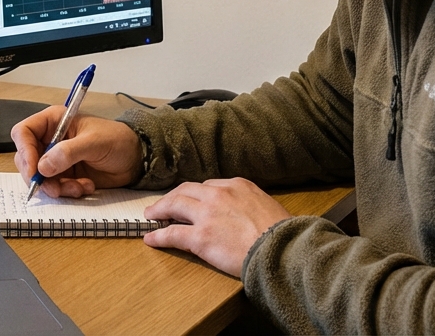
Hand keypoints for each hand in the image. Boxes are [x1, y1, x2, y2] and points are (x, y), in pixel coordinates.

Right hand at [10, 108, 141, 197]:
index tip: (35, 170)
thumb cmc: (117, 140)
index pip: (24, 133)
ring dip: (56, 187)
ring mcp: (56, 159)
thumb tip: (43, 166)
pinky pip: (54, 187)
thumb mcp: (94, 142)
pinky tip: (84, 187)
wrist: (134, 159)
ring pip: (39, 177)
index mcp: (53, 121)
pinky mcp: (64, 175)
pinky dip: (67, 191)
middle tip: (54, 188)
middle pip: (26, 159)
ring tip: (78, 187)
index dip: (25, 151)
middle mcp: (50, 140)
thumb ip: (68, 152)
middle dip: (39, 177)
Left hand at [142, 179, 291, 276]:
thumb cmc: (282, 233)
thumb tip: (244, 212)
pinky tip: (151, 238)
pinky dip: (159, 235)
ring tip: (151, 215)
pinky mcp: (200, 237)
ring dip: (159, 210)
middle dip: (172, 197)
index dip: (194, 194)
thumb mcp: (266, 205)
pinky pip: (172, 233)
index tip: (189, 200)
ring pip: (174, 205)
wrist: (282, 249)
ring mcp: (207, 215)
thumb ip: (249, 203)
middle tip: (162, 204)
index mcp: (237, 185)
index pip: (207, 186)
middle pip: (186, 190)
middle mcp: (219, 194)